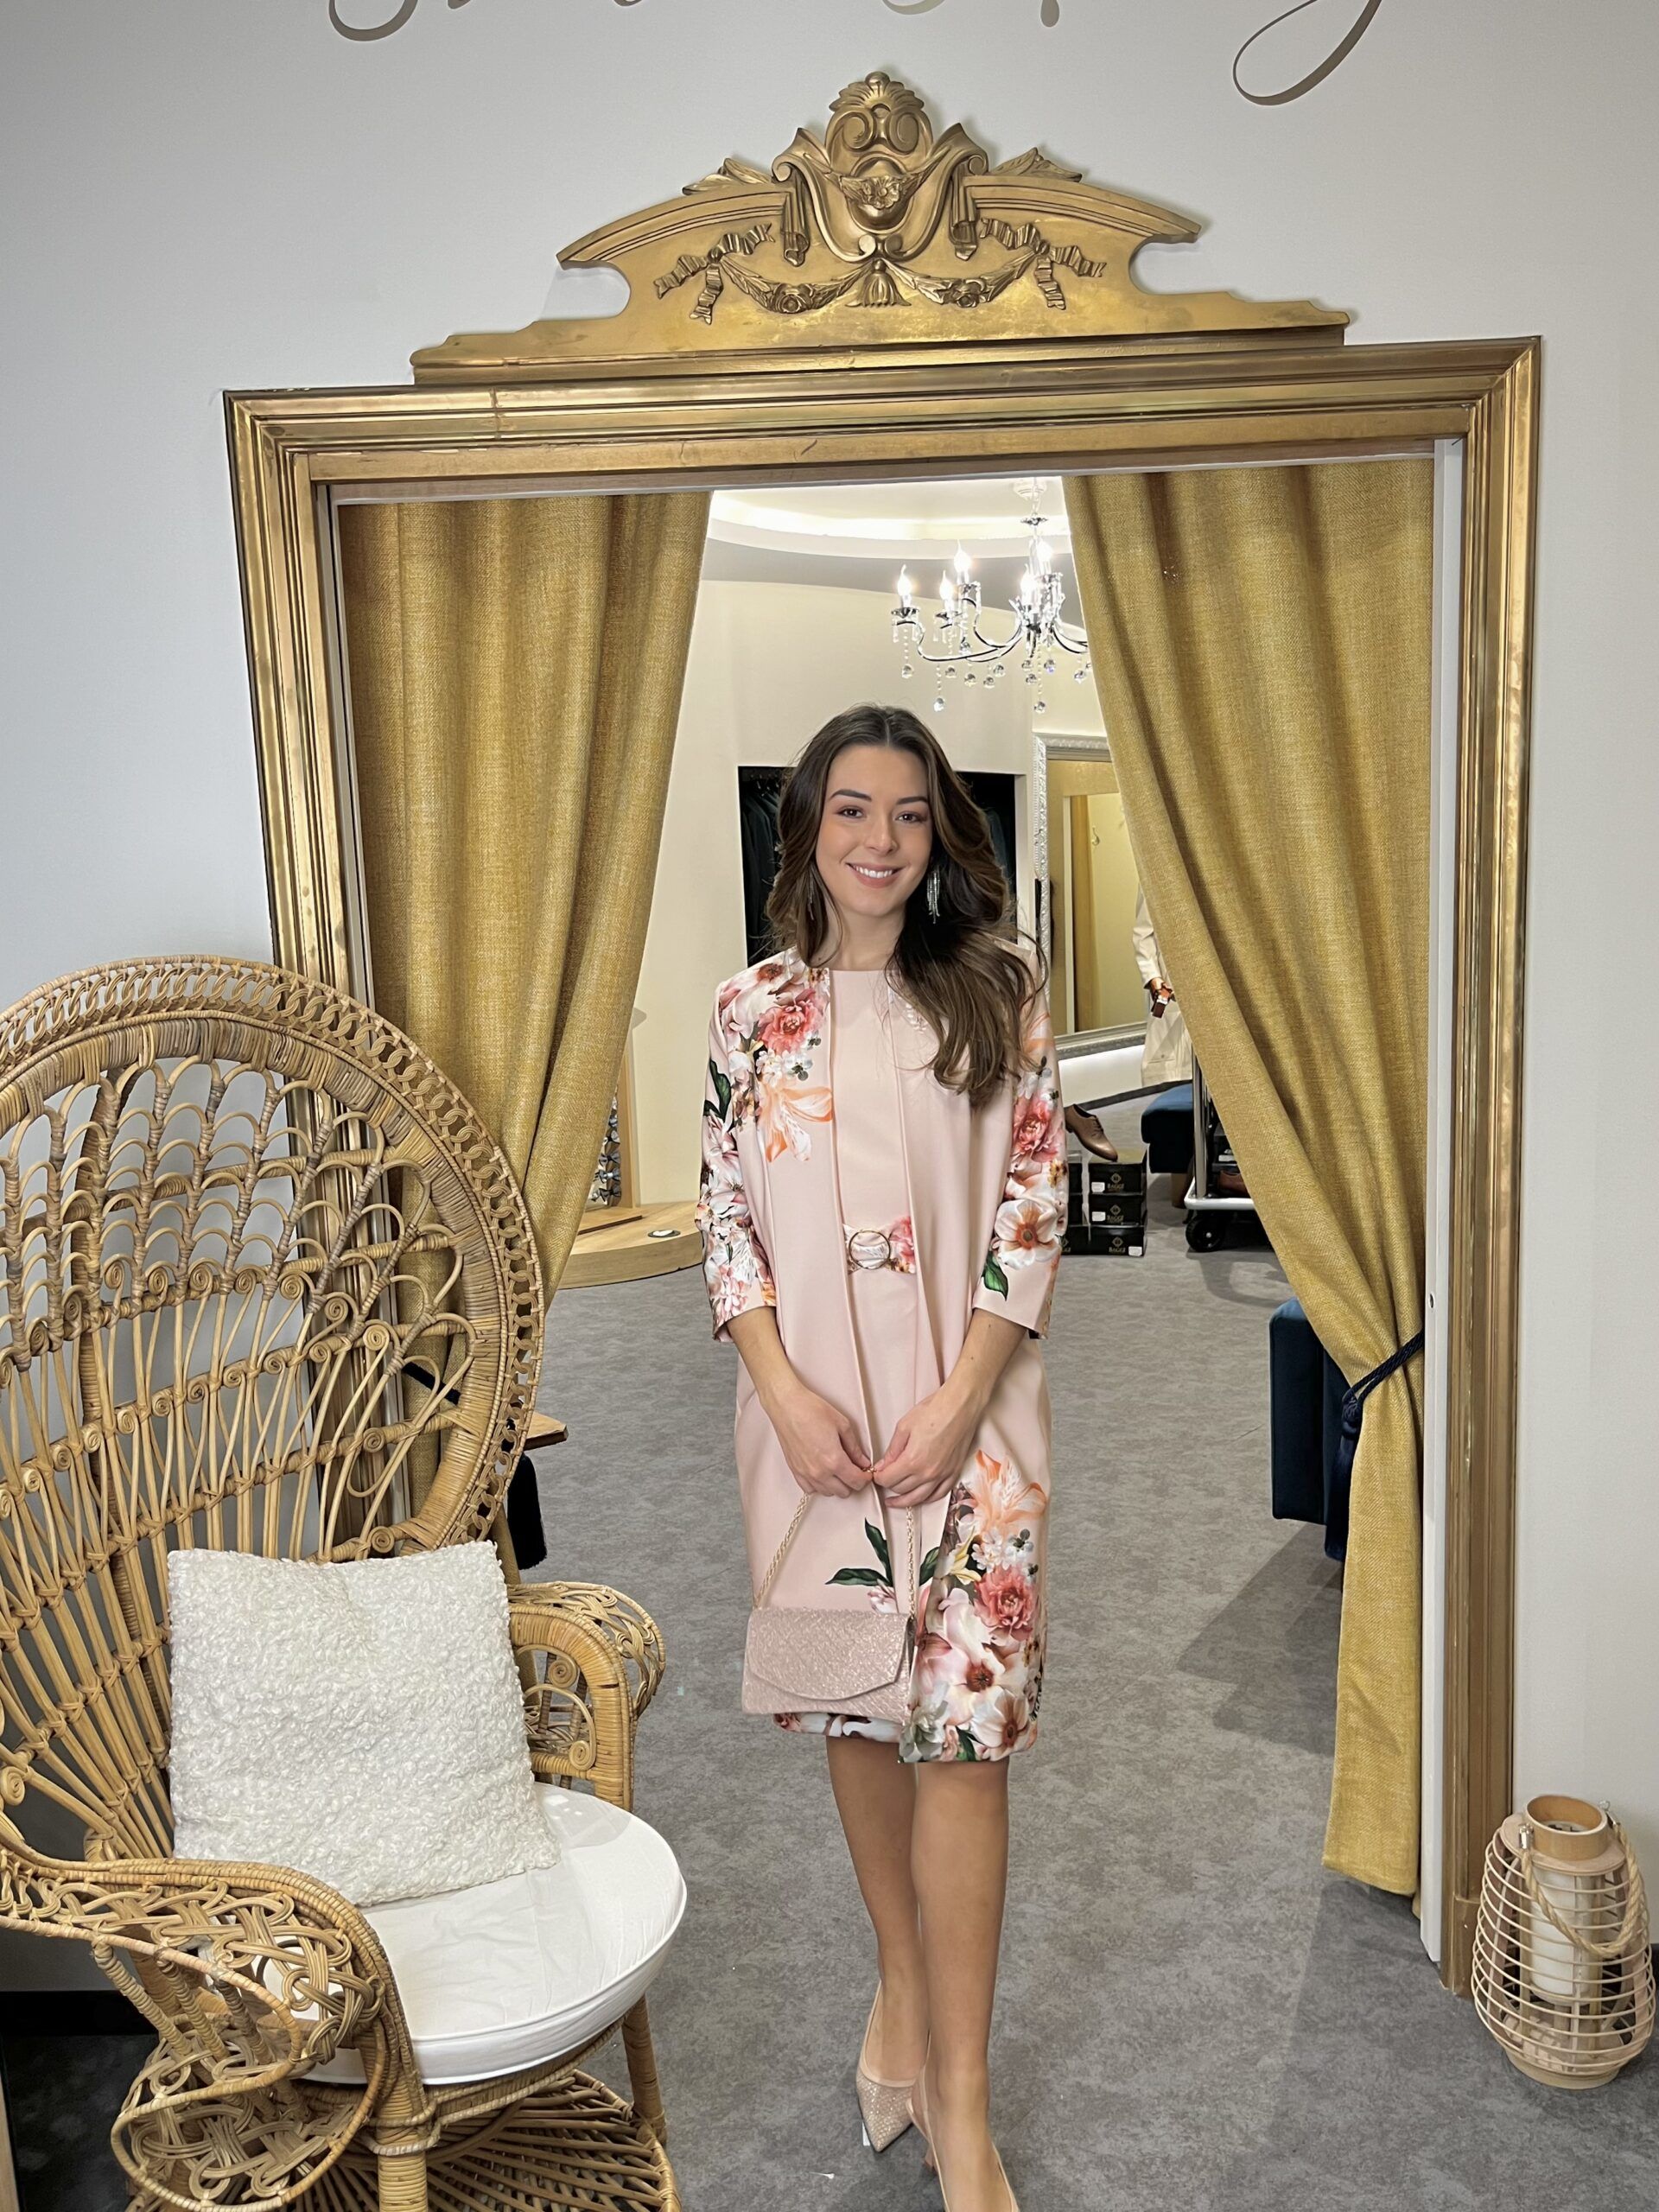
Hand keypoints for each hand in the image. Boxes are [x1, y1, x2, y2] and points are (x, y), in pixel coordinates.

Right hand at [763, 1380, 871, 1498]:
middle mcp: (819, 1471)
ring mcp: (806, 1473)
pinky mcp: (795, 1471)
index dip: (865, 1477)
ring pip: (828, 1493)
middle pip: (844, 1491)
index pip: (856, 1481)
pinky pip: (810, 1489)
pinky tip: (823, 1474)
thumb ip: (854, 1447)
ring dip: (836, 1485)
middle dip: (852, 1482)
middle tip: (854, 1469)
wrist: (786, 1406)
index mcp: (834, 1460)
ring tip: (838, 1470)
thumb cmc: (810, 1410)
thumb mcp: (842, 1425)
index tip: (866, 1471)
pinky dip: (819, 1485)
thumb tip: (862, 1460)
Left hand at [870, 1380, 984, 1509]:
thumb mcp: (904, 1427)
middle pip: (901, 1489)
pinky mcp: (954, 1472)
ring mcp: (942, 1474)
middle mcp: (928, 1472)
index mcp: (913, 1460)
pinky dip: (927, 1498)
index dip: (878, 1478)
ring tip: (894, 1502)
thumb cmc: (935, 1411)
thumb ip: (892, 1450)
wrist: (961, 1406)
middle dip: (889, 1486)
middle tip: (883, 1481)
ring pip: (919, 1497)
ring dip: (904, 1501)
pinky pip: (939, 1494)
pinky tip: (920, 1497)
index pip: (888, 1479)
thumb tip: (883, 1465)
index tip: (876, 1474)